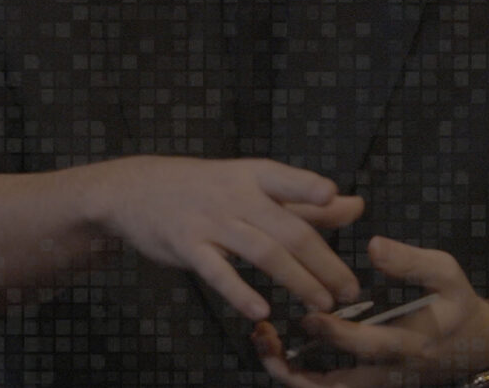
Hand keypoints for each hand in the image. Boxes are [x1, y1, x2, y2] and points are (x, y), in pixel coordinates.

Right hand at [95, 156, 363, 319]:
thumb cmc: (201, 188)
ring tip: (322, 305)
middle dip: (323, 262)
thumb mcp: (248, 184)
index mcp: (251, 176)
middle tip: (349, 290)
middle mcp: (232, 195)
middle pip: (287, 228)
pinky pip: (216, 272)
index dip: (307, 187)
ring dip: (297, 280)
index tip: (333, 196)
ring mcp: (208, 221)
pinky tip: (260, 312)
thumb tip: (355, 205)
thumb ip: (302, 200)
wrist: (133, 189)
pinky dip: (239, 292)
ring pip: (261, 252)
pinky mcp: (186, 246)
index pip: (285, 180)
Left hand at [255, 236, 488, 386]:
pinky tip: (276, 346)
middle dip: (294, 369)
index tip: (309, 316)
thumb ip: (413, 262)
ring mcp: (375, 382)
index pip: (368, 348)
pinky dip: (298, 374)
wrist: (475, 344)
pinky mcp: (365, 383)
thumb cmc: (455, 304)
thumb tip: (374, 246)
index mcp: (409, 344)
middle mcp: (387, 372)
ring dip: (289, 375)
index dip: (336, 336)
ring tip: (262, 344)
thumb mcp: (447, 275)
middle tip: (264, 337)